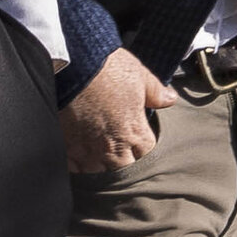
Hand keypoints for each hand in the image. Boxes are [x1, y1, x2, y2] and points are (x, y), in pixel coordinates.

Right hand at [63, 51, 175, 172]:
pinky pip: (74, 169)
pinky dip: (78, 167)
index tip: (141, 143)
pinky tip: (80, 159)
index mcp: (133, 132)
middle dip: (124, 165)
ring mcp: (86, 149)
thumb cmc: (106, 67)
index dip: (144, 150)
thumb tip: (170, 99)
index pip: (146, 156)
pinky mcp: (65, 145)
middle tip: (122, 153)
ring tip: (101, 158)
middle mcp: (110, 147)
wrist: (71, 62)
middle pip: (123, 171)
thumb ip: (156, 92)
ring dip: (101, 168)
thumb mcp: (139, 75)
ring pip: (97, 174)